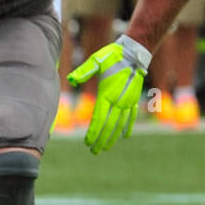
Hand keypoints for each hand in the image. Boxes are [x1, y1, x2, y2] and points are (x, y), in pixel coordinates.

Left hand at [68, 35, 151, 153]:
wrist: (133, 52)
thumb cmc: (112, 56)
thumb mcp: (96, 61)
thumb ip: (84, 72)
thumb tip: (70, 79)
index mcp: (106, 94)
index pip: (99, 118)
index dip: (93, 132)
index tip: (87, 143)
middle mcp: (118, 101)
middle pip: (109, 125)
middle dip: (101, 140)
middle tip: (94, 152)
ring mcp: (127, 101)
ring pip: (120, 124)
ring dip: (113, 137)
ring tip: (106, 148)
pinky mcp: (134, 99)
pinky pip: (131, 116)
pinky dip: (128, 127)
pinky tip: (125, 136)